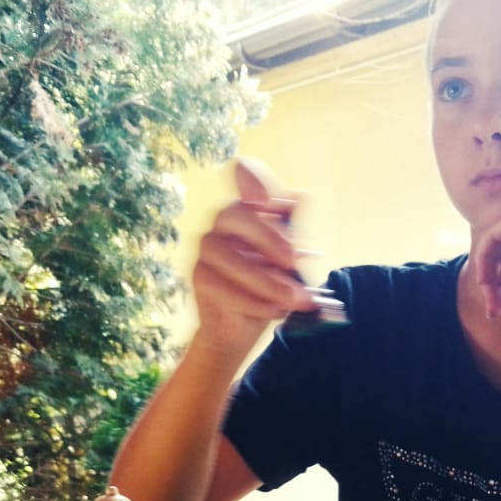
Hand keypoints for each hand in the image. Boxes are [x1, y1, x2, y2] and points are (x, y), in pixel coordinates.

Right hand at [191, 159, 317, 352]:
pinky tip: (275, 310)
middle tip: (294, 262)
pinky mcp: (199, 275)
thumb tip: (302, 196)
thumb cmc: (272, 285)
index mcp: (252, 206)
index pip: (244, 171)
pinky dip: (254, 301)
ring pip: (231, 257)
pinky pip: (224, 286)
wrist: (244, 328)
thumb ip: (295, 231)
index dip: (252, 178)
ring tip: (294, 299)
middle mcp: (224, 219)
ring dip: (267, 280)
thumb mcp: (293, 259)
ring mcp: (207, 246)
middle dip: (268, 238)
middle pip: (237, 213)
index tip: (265, 201)